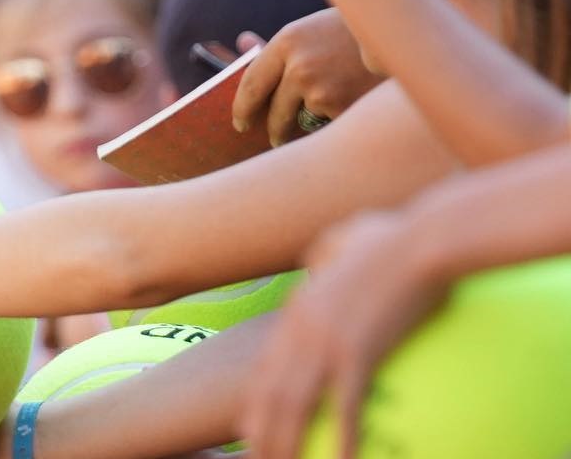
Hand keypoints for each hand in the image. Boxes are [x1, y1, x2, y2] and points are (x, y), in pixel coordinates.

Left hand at [231, 11, 382, 145]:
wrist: (405, 35)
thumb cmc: (353, 31)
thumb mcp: (313, 29)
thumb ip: (278, 44)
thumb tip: (243, 43)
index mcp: (287, 42)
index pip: (251, 84)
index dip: (242, 107)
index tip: (241, 122)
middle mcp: (300, 66)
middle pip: (274, 111)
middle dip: (273, 128)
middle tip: (273, 137)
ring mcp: (322, 90)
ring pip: (304, 120)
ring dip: (310, 122)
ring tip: (330, 109)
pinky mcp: (345, 110)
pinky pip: (330, 126)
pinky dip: (337, 122)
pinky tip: (354, 104)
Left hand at [241, 212, 448, 458]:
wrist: (424, 236)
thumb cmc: (396, 235)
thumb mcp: (345, 237)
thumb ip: (325, 252)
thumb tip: (319, 258)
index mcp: (299, 308)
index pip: (266, 366)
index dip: (255, 402)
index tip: (249, 430)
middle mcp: (302, 327)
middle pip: (271, 392)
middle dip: (261, 433)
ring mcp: (327, 339)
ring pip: (294, 403)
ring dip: (286, 443)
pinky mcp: (359, 350)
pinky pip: (344, 405)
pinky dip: (340, 437)